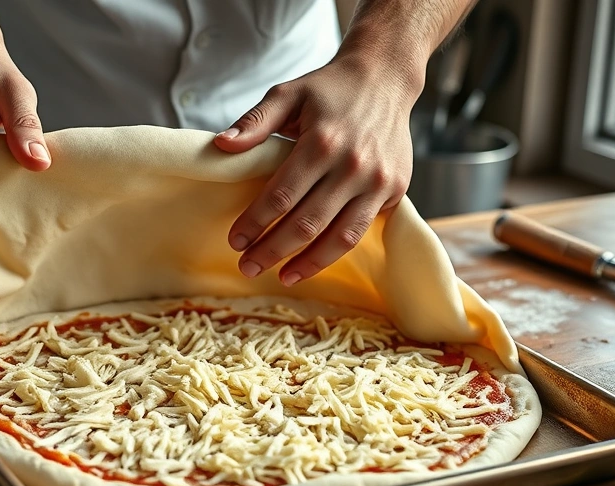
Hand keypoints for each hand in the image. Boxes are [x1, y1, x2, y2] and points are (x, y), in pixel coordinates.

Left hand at [214, 50, 422, 285]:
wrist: (385, 78)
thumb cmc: (330, 88)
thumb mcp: (288, 93)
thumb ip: (255, 121)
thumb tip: (221, 146)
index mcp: (322, 141)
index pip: (281, 195)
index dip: (255, 223)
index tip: (235, 240)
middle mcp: (352, 165)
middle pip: (306, 223)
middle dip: (272, 250)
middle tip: (247, 267)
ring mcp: (376, 181)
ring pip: (338, 237)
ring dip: (307, 264)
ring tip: (281, 278)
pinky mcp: (394, 190)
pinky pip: (360, 231)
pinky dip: (335, 252)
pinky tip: (312, 263)